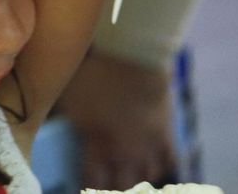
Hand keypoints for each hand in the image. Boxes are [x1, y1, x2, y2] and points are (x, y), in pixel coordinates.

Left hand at [58, 51, 178, 187]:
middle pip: (121, 185)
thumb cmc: (92, 73)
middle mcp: (125, 153)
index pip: (92, 182)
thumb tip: (67, 131)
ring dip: (137, 180)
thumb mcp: (69, 98)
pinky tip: (157, 166)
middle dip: (112, 188)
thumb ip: (70, 121)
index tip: (81, 187)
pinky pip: (170, 160)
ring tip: (129, 178)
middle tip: (106, 183)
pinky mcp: (167, 131)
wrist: (132, 56)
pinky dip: (163, 166)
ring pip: (147, 176)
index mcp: (97, 147)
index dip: (87, 187)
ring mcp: (149, 144)